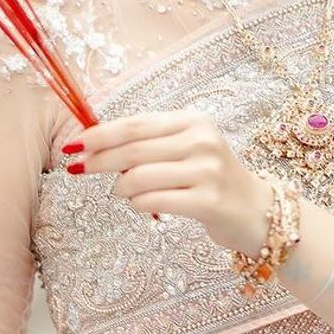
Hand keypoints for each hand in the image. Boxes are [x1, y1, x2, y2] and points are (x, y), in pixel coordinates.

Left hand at [68, 110, 269, 253]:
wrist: (258, 211)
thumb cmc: (211, 179)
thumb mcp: (186, 149)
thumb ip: (149, 143)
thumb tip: (96, 144)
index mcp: (193, 122)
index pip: (136, 124)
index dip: (101, 134)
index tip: (75, 143)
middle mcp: (202, 141)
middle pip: (134, 149)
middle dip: (98, 160)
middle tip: (77, 168)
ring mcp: (207, 171)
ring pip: (140, 177)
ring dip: (121, 187)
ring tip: (121, 192)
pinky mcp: (209, 201)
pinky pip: (154, 201)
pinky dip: (138, 204)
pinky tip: (140, 204)